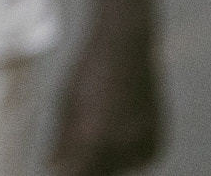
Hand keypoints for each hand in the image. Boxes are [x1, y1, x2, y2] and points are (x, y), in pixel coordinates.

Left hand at [51, 26, 163, 175]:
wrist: (126, 47)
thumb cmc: (88, 72)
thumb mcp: (66, 105)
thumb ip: (61, 140)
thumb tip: (53, 166)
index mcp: (92, 139)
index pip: (76, 174)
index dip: (68, 171)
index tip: (62, 165)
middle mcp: (120, 148)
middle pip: (99, 175)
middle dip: (86, 168)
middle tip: (81, 144)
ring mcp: (142, 147)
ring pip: (118, 170)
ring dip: (106, 161)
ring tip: (100, 125)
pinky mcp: (157, 145)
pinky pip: (135, 162)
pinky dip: (125, 154)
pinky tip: (118, 126)